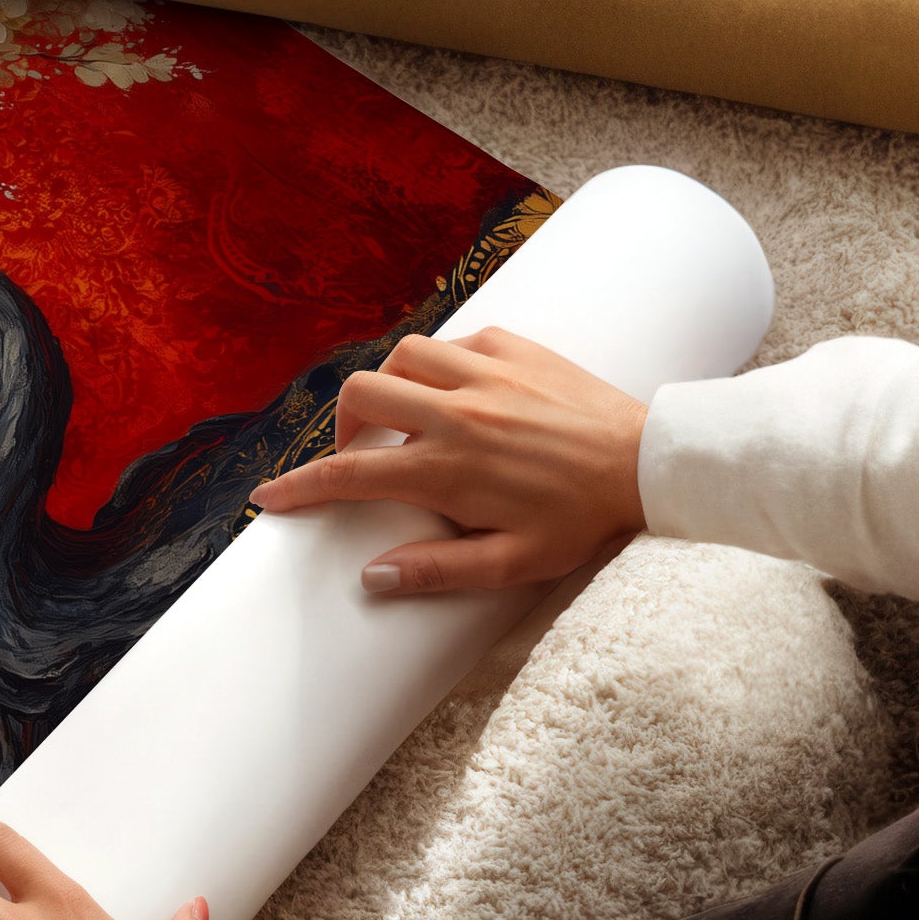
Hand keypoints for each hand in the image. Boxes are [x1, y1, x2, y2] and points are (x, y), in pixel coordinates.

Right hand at [249, 327, 646, 595]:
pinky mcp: (513, 347)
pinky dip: (440, 364)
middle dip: (341, 426)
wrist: (649, 463)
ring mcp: (484, 373)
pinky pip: (453, 342)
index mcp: (447, 469)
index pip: (349, 475)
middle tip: (359, 454)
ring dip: (388, 386)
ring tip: (404, 417)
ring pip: (401, 357)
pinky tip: (457, 392)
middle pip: (360, 396)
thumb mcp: (513, 563)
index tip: (269, 497)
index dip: (299, 487)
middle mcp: (456, 413)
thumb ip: (438, 570)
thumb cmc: (583, 520)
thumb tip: (372, 577)